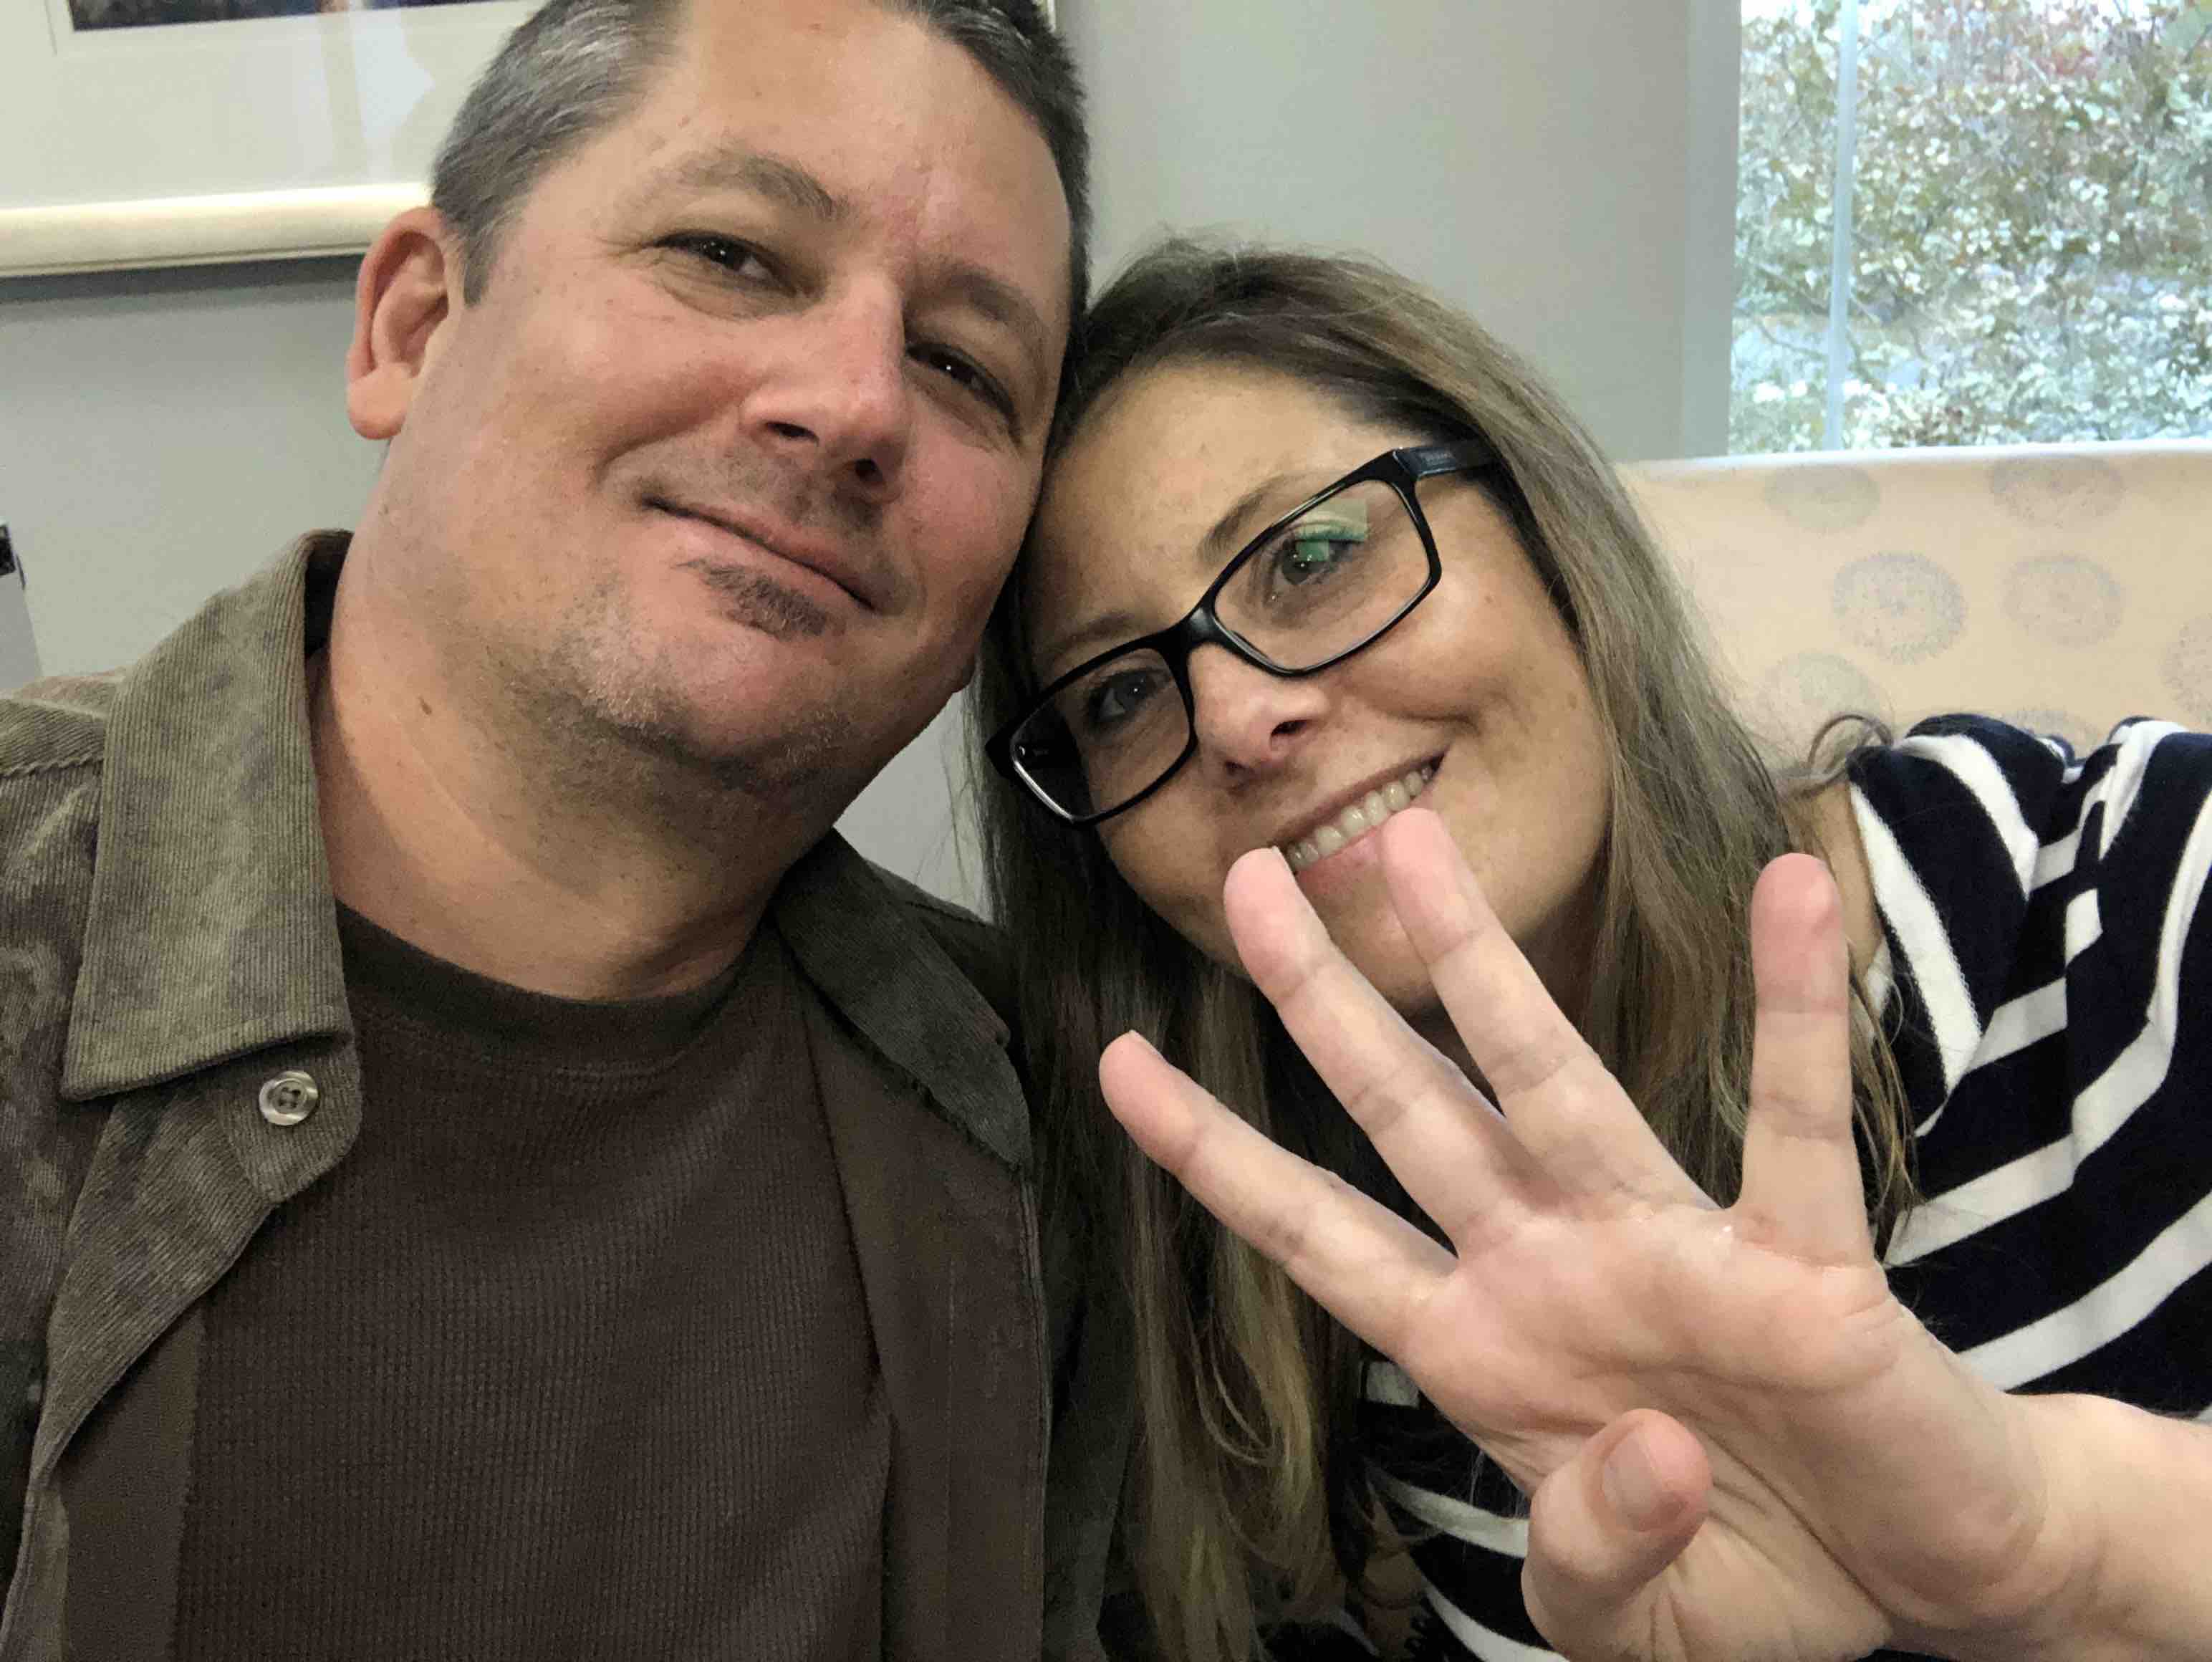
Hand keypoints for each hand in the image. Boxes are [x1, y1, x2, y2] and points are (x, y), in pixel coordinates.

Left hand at [1098, 808, 2081, 1661]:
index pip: (1320, 1232)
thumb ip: (1591, 1554)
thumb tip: (1649, 1454)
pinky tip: (1794, 893)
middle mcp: (1558, 1269)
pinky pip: (1797, 1124)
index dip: (1218, 1153)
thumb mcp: (1623, 1617)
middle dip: (1319, 1002)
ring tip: (1417, 845)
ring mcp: (1675, 1251)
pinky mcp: (1806, 1264)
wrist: (1924, 1583)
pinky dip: (1802, 1012)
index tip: (1117, 1061)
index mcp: (1486, 1347)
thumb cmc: (1754, 1579)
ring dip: (1483, 966)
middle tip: (1241, 880)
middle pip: (1408, 1112)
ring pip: (1555, 1084)